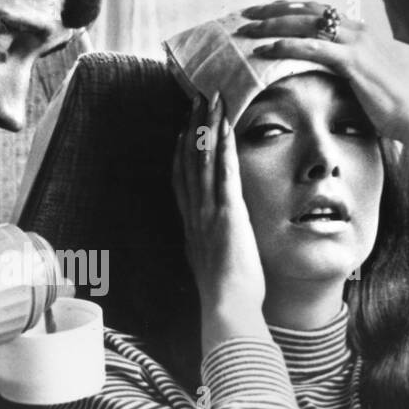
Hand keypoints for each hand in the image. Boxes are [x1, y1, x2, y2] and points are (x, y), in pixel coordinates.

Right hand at [172, 94, 267, 353]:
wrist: (226, 307)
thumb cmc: (225, 297)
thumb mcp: (213, 267)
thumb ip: (211, 249)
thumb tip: (216, 245)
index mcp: (191, 227)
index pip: (181, 182)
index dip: (181, 153)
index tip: (183, 131)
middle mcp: (194, 214)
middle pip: (188, 162)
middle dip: (191, 128)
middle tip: (195, 101)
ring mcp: (208, 212)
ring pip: (203, 160)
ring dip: (206, 127)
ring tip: (210, 101)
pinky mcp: (228, 213)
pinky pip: (224, 172)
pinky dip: (223, 147)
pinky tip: (225, 127)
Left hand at [236, 1, 408, 156]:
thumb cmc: (385, 104)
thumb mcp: (357, 78)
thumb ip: (336, 67)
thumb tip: (311, 70)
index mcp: (357, 30)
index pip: (316, 10)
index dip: (287, 8)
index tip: (262, 11)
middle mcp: (356, 29)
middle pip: (307, 10)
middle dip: (273, 10)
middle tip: (246, 15)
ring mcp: (355, 43)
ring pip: (307, 24)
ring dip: (273, 25)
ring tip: (248, 31)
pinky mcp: (353, 61)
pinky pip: (314, 47)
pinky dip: (288, 45)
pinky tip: (267, 48)